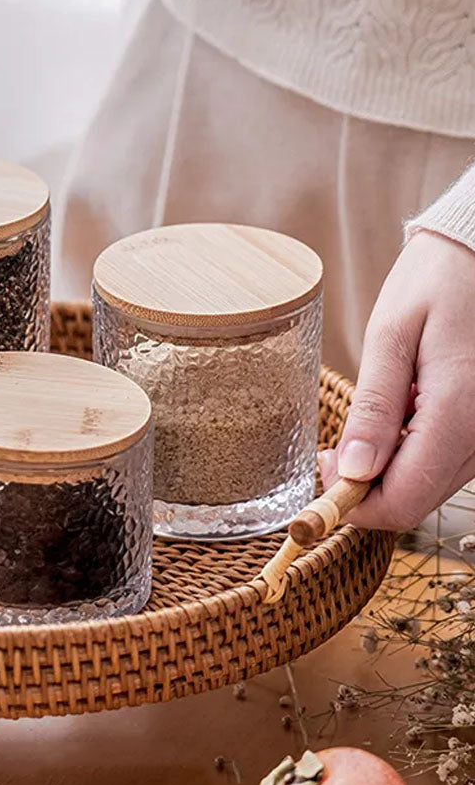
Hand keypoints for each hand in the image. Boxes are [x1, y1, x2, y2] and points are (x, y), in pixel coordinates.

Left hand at [319, 229, 474, 530]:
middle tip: (337, 447)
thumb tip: (353, 470)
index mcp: (460, 413)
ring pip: (433, 485)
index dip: (355, 502)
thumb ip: (374, 408)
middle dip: (369, 487)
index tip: (325, 470)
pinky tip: (406, 407)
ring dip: (391, 468)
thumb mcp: (391, 336)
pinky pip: (448, 462)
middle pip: (418, 500)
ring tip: (380, 410)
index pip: (404, 499)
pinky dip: (415, 450)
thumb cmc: (438, 282)